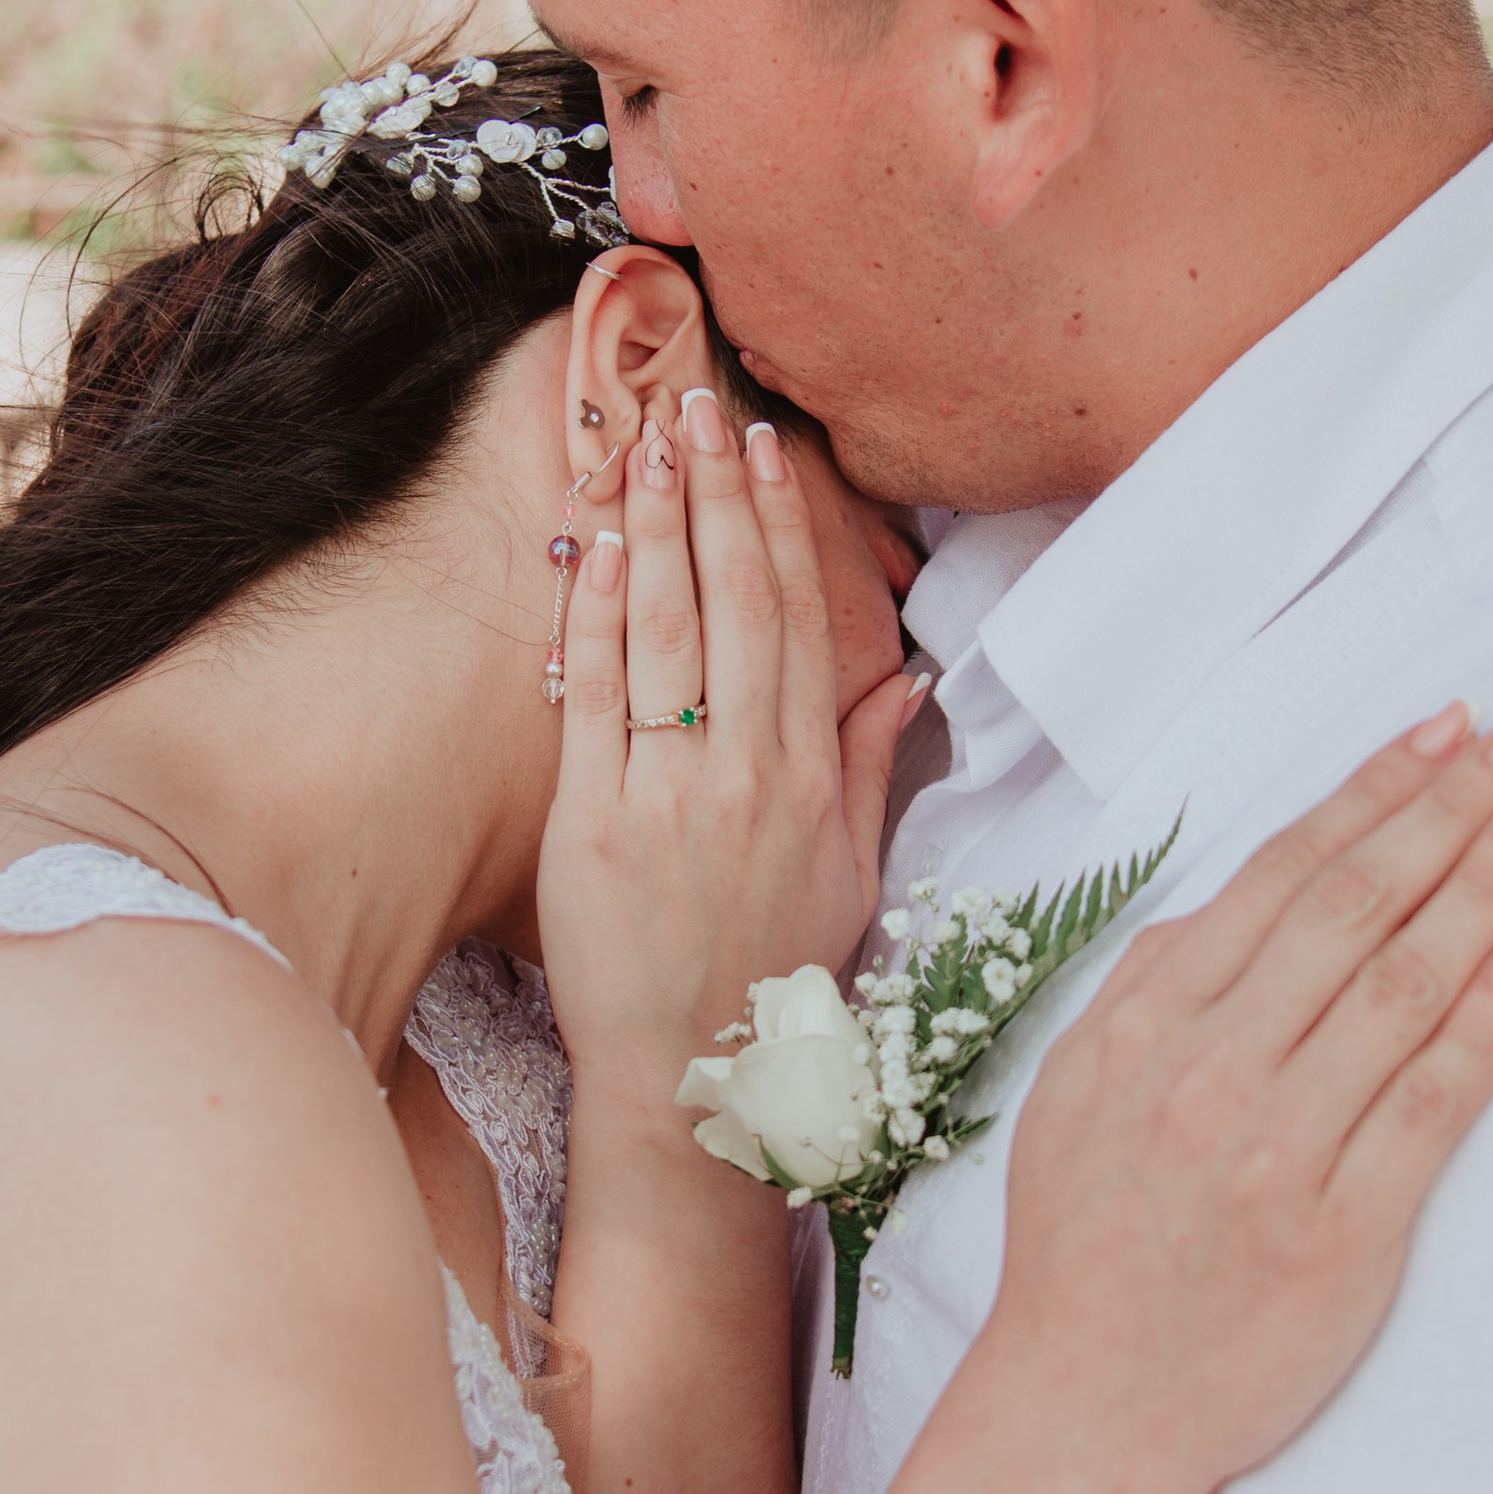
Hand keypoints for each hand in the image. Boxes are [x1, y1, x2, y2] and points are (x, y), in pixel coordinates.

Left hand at [536, 391, 920, 1114]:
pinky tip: (589, 552)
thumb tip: (903, 678)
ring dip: (654, 531)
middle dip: (712, 496)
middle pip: (731, 605)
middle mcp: (743, 777)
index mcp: (808, 779)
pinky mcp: (591, 826)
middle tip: (698, 408)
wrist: (695, 1085)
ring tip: (645, 449)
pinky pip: (594, 702)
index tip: (763, 454)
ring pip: (663, 635)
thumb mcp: (850, 874)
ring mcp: (665, 797)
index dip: (779, 527)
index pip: (796, 621)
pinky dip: (592, 621)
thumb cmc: (772, 981)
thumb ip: (867, 766)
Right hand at [975, 707, 1492, 1493]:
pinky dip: (1486, 1025)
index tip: (1452, 731)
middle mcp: (1208, 1073)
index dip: (1377, 792)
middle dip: (1455, 809)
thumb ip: (1150, 989)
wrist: (1084, 1410)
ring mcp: (1276, 1151)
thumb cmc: (1086, 1250)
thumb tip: (1234, 901)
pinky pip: (1428, 1107)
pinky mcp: (1342, 1232)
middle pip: (1355, 909)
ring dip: (1491, 885)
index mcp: (1144, 1027)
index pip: (1283, 877)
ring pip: (1403, 987)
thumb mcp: (1075, 1094)